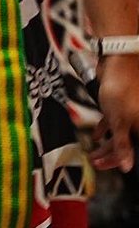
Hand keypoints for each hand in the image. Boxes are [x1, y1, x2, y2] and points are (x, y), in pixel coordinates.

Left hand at [92, 52, 138, 172]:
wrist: (118, 60)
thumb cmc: (121, 87)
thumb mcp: (118, 120)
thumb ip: (122, 145)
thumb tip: (126, 167)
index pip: (133, 152)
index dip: (118, 161)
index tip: (105, 166)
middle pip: (128, 145)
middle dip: (110, 154)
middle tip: (95, 161)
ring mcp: (133, 113)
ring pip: (121, 133)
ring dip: (107, 143)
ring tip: (93, 151)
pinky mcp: (123, 104)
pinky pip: (117, 121)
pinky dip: (107, 128)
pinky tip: (98, 134)